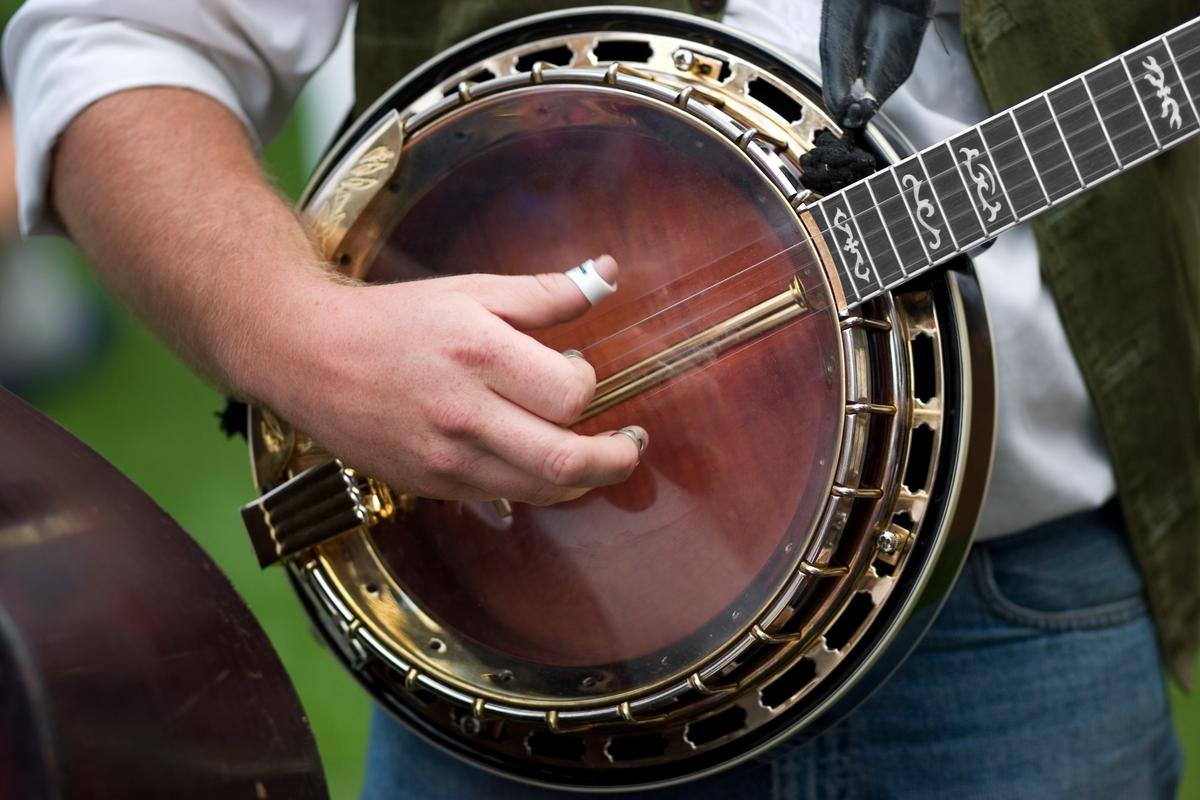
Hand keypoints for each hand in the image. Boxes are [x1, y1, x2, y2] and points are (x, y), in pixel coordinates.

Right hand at [254, 256, 646, 504]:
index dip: (590, 384)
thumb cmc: (395, 319)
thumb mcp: (471, 290)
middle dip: (616, 460)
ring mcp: (445, 458)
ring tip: (596, 457)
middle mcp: (464, 414)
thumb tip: (608, 273)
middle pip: (564, 462)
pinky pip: (502, 496)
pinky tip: (536, 459)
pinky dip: (533, 484)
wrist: (308, 356)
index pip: (570, 394)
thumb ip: (545, 292)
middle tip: (632, 445)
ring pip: (539, 491)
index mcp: (479, 355)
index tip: (580, 369)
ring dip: (581, 480)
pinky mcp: (431, 485)